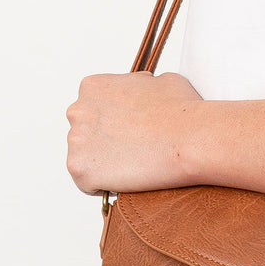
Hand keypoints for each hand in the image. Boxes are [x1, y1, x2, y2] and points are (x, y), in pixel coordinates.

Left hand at [66, 71, 202, 195]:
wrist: (189, 138)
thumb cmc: (181, 110)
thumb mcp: (159, 80)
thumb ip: (138, 85)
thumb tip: (142, 89)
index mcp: (92, 87)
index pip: (93, 108)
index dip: (113, 122)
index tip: (131, 131)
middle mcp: (77, 111)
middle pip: (84, 133)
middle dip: (105, 142)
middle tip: (133, 149)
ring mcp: (75, 141)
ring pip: (85, 159)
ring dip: (105, 164)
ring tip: (134, 164)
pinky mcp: (79, 169)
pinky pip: (87, 183)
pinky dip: (104, 185)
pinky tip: (127, 178)